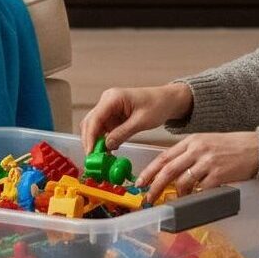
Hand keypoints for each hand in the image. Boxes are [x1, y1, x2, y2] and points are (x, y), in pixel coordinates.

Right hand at [79, 84, 193, 153]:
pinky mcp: (112, 115)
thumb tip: (107, 146)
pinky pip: (103, 129)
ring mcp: (108, 108)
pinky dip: (104, 140)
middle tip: (94, 160)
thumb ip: (122, 133)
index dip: (90, 137)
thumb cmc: (158, 104)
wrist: (168, 99)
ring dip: (96, 142)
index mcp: (112, 98)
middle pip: (90, 122)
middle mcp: (107, 101)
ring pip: (95, 127)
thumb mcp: (141, 121)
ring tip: (100, 159)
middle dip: (90, 141)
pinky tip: (107, 152)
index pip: (95, 118)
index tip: (91, 153)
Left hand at [134, 131, 258, 202]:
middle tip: (148, 197)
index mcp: (191, 141)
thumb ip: (188, 154)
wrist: (256, 148)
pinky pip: (200, 189)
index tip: (140, 182)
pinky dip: (194, 196)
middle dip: (155, 185)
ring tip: (174, 200)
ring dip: (176, 194)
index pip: (164, 156)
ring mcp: (208, 162)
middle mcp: (197, 149)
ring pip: (182, 181)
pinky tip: (193, 199)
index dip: (150, 171)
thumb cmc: (231, 146)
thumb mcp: (206, 142)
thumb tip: (170, 171)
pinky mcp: (219, 174)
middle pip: (168, 169)